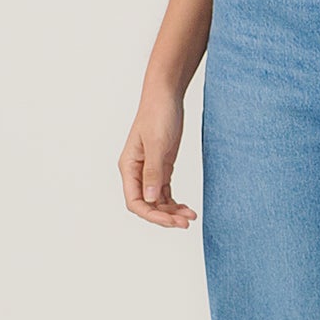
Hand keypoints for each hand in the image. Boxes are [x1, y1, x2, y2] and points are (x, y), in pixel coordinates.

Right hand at [119, 89, 198, 226]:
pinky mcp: (162, 166)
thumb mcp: (157, 144)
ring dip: (172, 211)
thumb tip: (150, 200)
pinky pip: (165, 192)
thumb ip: (153, 172)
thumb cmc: (158, 114)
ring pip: (157, 201)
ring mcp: (149, 170)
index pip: (135, 202)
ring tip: (190, 217)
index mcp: (128, 167)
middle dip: (165, 216)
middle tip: (185, 222)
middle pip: (147, 205)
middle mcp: (136, 172)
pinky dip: (175, 202)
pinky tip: (187, 208)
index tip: (171, 221)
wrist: (166, 96)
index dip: (151, 215)